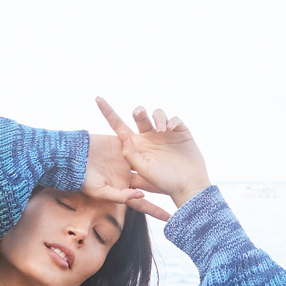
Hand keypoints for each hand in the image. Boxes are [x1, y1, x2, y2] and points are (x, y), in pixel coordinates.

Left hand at [93, 96, 210, 213]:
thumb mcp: (143, 170)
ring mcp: (165, 133)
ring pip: (157, 113)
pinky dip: (171, 120)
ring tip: (161, 130)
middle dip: (139, 111)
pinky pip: (174, 118)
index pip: (119, 126)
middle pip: (139, 115)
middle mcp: (149, 136)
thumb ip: (130, 154)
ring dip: (158, 118)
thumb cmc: (164, 182)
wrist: (188, 186)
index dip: (108, 112)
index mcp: (137, 145)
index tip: (97, 99)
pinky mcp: (180, 131)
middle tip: (140, 113)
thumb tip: (122, 134)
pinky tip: (170, 129)